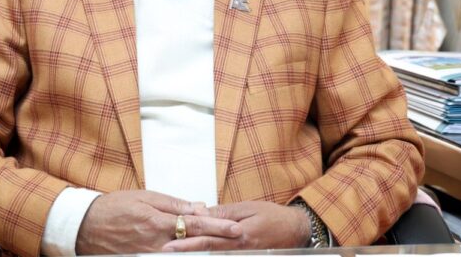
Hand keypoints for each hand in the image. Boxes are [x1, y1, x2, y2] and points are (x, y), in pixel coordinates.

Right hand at [75, 190, 241, 254]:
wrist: (85, 226)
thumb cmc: (114, 207)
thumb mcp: (145, 197)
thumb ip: (173, 204)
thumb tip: (198, 207)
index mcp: (158, 222)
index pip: (196, 224)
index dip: (218, 226)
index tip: (236, 229)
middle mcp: (156, 243)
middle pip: (194, 244)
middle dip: (217, 242)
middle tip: (238, 240)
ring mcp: (149, 256)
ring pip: (183, 255)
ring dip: (202, 250)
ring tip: (221, 246)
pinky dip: (183, 254)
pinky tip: (194, 251)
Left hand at [161, 201, 310, 251]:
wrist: (295, 230)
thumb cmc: (272, 216)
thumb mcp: (247, 208)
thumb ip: (223, 213)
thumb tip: (200, 213)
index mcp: (238, 234)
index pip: (208, 239)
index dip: (187, 241)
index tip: (169, 243)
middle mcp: (238, 248)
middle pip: (207, 251)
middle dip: (185, 252)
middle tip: (165, 252)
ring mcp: (242, 256)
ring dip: (195, 255)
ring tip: (175, 253)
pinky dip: (210, 255)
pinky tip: (197, 254)